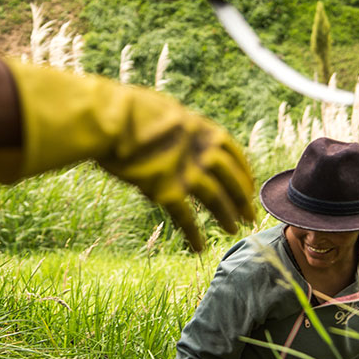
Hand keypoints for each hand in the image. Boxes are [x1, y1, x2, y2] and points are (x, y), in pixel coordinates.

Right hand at [0, 61, 255, 251]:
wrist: (109, 119)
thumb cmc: (127, 111)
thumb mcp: (164, 111)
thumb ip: (179, 128)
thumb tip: (181, 135)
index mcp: (201, 128)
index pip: (233, 152)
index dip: (243, 172)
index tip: (249, 186)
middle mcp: (200, 150)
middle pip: (230, 178)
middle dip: (242, 198)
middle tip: (249, 215)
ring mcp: (185, 171)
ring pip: (215, 198)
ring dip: (226, 216)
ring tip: (232, 230)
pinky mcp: (165, 190)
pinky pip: (185, 217)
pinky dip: (194, 233)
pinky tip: (200, 247)